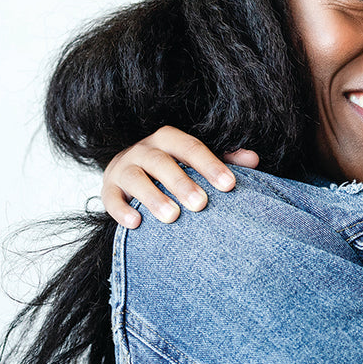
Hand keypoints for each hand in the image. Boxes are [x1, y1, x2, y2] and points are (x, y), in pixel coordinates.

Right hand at [100, 126, 258, 227]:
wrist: (128, 174)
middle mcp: (144, 150)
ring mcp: (124, 168)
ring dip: (153, 197)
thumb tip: (254, 159)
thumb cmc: (173, 169)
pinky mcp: (108, 189)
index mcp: (169, 139)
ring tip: (172, 217)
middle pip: (162, 162)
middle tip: (201, 204)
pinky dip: (121, 210)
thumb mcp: (195, 161)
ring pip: (136, 178)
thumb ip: (225, 160)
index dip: (210, 165)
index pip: (191, 148)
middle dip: (182, 182)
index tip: (229, 185)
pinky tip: (136, 223)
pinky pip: (111, 198)